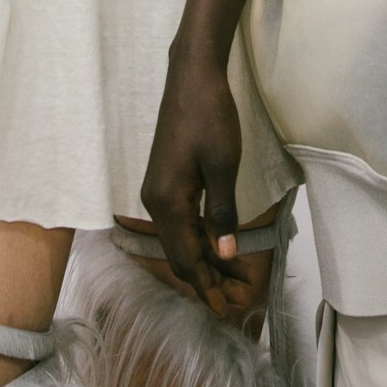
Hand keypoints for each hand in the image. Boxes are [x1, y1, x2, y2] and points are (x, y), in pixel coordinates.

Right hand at [142, 41, 250, 316]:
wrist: (192, 76)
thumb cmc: (209, 116)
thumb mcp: (223, 166)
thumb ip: (221, 214)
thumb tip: (224, 254)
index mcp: (166, 201)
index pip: (185, 257)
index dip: (205, 286)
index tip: (225, 309)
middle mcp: (154, 200)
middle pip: (178, 253)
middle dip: (204, 279)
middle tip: (231, 302)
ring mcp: (157, 189)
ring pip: (178, 238)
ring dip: (202, 260)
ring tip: (228, 279)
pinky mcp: (164, 179)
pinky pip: (178, 221)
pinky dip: (197, 238)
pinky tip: (214, 245)